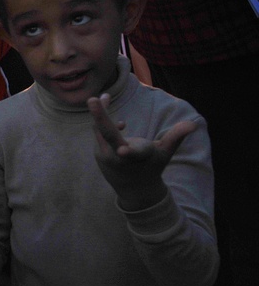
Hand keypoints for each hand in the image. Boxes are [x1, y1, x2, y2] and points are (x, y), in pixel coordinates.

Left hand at [88, 93, 197, 210]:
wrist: (135, 189)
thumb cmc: (153, 166)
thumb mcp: (165, 152)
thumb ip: (176, 136)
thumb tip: (194, 123)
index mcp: (139, 157)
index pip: (135, 153)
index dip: (130, 150)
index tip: (122, 150)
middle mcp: (119, 157)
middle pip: (107, 135)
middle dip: (101, 116)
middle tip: (92, 100)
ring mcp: (105, 155)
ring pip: (100, 129)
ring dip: (101, 112)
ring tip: (106, 96)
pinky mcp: (97, 153)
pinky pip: (98, 132)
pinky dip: (102, 121)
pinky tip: (111, 115)